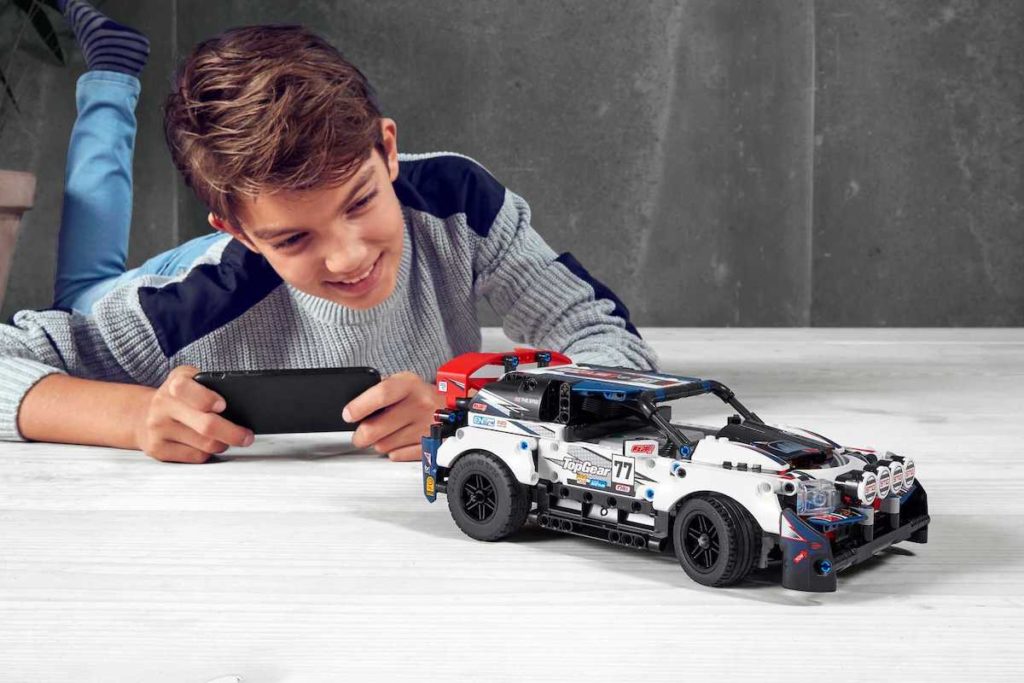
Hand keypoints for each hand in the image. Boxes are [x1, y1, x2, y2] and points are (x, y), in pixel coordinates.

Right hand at [134, 365, 253, 462]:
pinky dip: (207, 453)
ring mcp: (159, 429)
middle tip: (246, 436)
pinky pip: (196, 457)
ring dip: (222, 444)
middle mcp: (163, 405)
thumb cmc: (177, 398)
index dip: (207, 399)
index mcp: (174, 384)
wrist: (142, 416)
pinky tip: (205, 446)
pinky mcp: (158, 450)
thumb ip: (210, 385)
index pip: (186, 390)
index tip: (223, 406)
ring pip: (205, 445)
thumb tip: (242, 404)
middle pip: (206, 425)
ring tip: (225, 438)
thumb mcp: (190, 380)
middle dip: (233, 433)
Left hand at [343, 371, 444, 461]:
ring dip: (380, 442)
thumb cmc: (420, 396)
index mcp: (409, 385)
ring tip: (388, 432)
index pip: (381, 395)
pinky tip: (400, 439)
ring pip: (383, 445)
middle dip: (361, 435)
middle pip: (375, 429)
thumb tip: (354, 408)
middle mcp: (420, 405)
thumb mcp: (402, 382)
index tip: (348, 415)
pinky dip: (394, 450)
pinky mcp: (429, 446)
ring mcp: (425, 428)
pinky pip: (397, 455)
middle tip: (361, 434)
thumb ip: (379, 390)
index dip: (359, 407)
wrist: (452, 409)